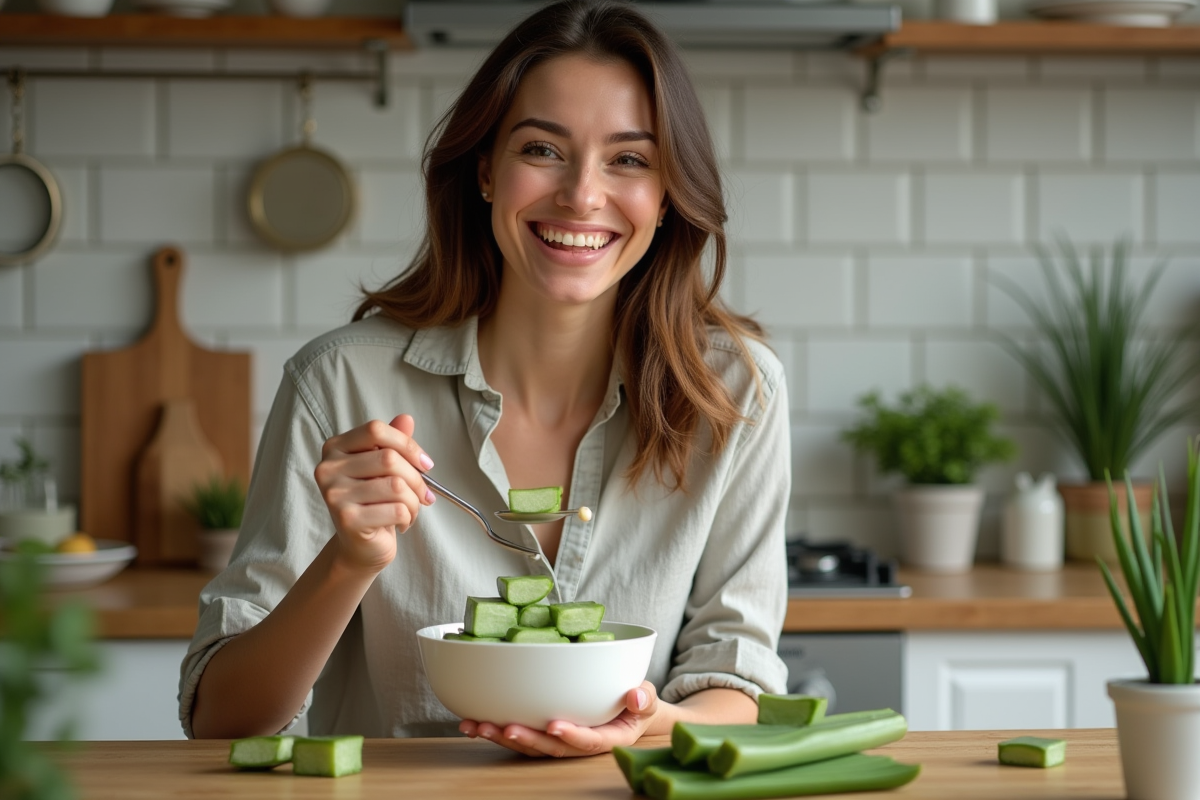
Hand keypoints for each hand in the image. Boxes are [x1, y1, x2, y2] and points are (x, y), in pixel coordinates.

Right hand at [314, 414, 435, 572]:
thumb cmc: (374, 502)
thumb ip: (392, 442)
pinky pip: (396, 509)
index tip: (426, 464)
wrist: (361, 546)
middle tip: (425, 495)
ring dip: (414, 501)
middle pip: (389, 459)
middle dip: (417, 479)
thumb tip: (406, 418)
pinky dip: (409, 517)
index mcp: (335, 447)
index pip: (376, 430)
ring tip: (410, 510)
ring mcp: (334, 494)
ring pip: (396, 486)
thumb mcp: (384, 469)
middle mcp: (328, 468)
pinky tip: (401, 523)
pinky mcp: (346, 519)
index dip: (407, 445)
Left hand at [458, 681, 659, 757]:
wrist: (625, 709)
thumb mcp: (645, 698)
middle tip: (507, 728)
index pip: (590, 741)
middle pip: (552, 748)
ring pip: (529, 745)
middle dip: (528, 739)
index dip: (572, 735)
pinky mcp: (541, 733)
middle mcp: (578, 743)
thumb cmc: (634, 701)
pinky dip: (494, 731)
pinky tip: (471, 724)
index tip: (555, 725)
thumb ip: (644, 699)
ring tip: (479, 727)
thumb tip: (636, 696)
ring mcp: (557, 740)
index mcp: (607, 738)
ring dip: (503, 738)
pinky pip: (518, 735)